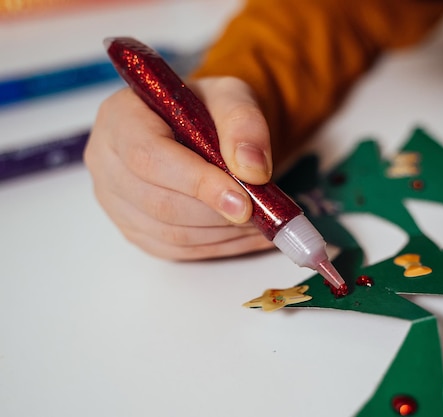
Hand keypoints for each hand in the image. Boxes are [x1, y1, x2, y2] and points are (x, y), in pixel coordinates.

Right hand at [84, 76, 275, 259]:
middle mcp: (106, 160)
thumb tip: (252, 169)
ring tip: (263, 223)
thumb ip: (244, 123)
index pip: (149, 157)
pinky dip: (219, 247)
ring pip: (170, 234)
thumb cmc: (208, 108)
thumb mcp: (232, 96)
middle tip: (262, 213)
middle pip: (159, 202)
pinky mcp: (133, 229)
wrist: (199, 127)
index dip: (197, 183)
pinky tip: (248, 236)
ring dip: (223, 234)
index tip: (243, 200)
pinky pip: (176, 250)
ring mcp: (114, 201)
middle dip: (217, 213)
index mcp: (119, 117)